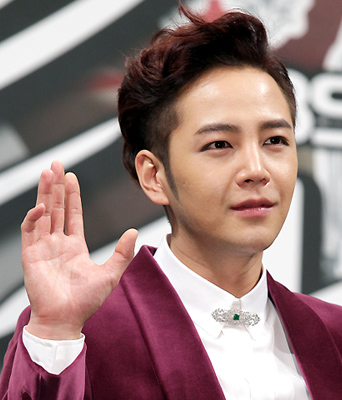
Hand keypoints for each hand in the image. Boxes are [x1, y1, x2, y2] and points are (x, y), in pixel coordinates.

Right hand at [22, 161, 136, 339]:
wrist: (67, 321)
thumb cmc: (86, 301)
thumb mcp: (111, 274)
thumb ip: (122, 253)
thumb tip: (134, 232)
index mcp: (75, 246)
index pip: (72, 214)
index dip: (72, 195)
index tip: (72, 177)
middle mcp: (58, 243)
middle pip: (57, 208)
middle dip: (56, 187)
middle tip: (56, 165)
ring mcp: (43, 248)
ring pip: (43, 214)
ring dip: (45, 194)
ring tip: (47, 173)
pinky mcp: (31, 257)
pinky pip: (30, 233)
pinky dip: (34, 219)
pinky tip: (41, 207)